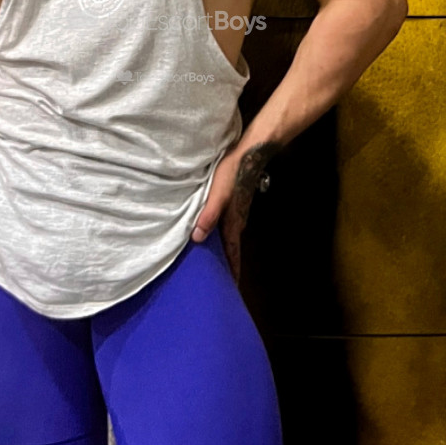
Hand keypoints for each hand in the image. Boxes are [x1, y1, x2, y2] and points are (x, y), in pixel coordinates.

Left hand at [191, 142, 276, 283]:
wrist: (249, 155)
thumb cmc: (231, 174)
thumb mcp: (217, 195)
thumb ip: (208, 216)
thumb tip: (196, 238)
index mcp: (233, 223)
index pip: (233, 253)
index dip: (232, 271)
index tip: (232, 289)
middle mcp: (237, 221)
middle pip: (232, 249)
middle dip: (228, 266)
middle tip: (222, 282)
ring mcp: (237, 213)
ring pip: (230, 238)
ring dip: (225, 251)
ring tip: (217, 263)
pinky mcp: (234, 204)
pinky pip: (228, 227)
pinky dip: (223, 237)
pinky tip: (214, 234)